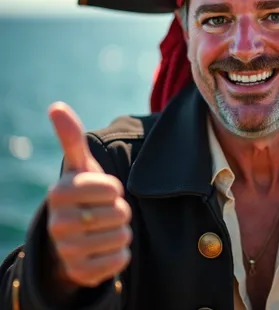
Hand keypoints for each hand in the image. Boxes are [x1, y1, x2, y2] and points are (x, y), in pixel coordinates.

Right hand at [46, 102, 131, 287]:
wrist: (72, 236)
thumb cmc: (83, 193)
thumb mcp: (79, 165)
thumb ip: (71, 137)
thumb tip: (56, 106)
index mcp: (59, 192)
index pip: (112, 188)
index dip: (114, 189)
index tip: (101, 191)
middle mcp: (57, 223)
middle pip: (119, 213)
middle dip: (118, 210)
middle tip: (102, 212)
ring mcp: (67, 251)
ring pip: (121, 236)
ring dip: (120, 231)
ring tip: (103, 228)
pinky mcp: (81, 273)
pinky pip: (119, 260)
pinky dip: (119, 253)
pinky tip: (103, 248)